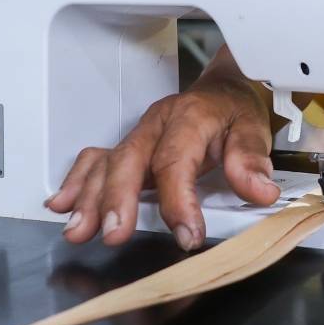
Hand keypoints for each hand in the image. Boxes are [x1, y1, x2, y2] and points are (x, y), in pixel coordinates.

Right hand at [46, 74, 277, 250]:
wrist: (223, 89)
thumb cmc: (234, 110)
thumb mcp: (254, 129)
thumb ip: (251, 159)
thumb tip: (259, 190)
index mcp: (189, 118)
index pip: (176, 161)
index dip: (179, 201)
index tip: (187, 234)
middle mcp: (157, 125)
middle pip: (129, 160)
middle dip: (117, 199)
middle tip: (114, 233)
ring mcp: (139, 135)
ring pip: (106, 163)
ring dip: (89, 197)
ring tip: (79, 229)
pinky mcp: (129, 146)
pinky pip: (95, 160)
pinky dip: (77, 182)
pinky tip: (63, 205)